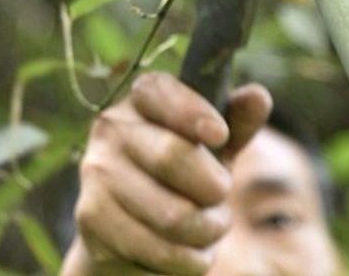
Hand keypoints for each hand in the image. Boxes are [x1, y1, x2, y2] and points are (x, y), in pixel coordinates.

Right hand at [62, 72, 271, 275]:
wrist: (128, 236)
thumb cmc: (181, 180)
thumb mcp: (213, 151)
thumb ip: (236, 124)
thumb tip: (257, 96)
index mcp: (140, 101)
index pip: (159, 90)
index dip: (191, 110)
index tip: (218, 135)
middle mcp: (110, 128)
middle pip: (171, 155)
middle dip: (212, 188)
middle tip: (221, 199)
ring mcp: (95, 171)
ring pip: (170, 213)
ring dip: (206, 231)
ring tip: (208, 230)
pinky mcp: (90, 216)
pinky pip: (156, 248)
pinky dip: (187, 260)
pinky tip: (188, 254)